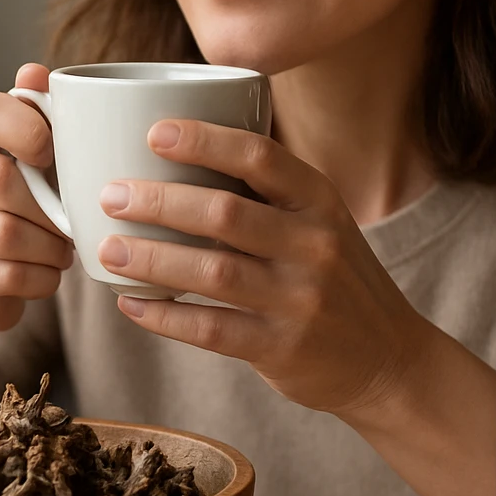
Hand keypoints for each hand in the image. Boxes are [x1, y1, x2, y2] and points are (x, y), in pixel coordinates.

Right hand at [0, 63, 73, 337]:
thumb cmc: (13, 202)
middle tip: (73, 222)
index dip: (23, 127)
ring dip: (49, 247)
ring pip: (3, 235)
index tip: (50, 153)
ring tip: (64, 250)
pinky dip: (38, 278)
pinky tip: (47, 274)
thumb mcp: (28, 157)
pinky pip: (1, 275)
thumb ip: (37, 114)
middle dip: (49, 207)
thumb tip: (35, 71)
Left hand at [96, 119, 433, 421]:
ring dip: (151, 258)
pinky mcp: (283, 349)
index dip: (205, 140)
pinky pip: (211, 328)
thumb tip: (170, 154)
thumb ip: (264, 194)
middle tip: (110, 195)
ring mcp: (301, 299)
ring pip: (213, 271)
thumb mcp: (318, 223)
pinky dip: (165, 317)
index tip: (154, 133)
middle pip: (224, 212)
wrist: (389, 362)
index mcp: (319, 201)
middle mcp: (315, 245)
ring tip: (106, 249)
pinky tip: (130, 304)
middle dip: (159, 201)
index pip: (260, 156)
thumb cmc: (332, 278)